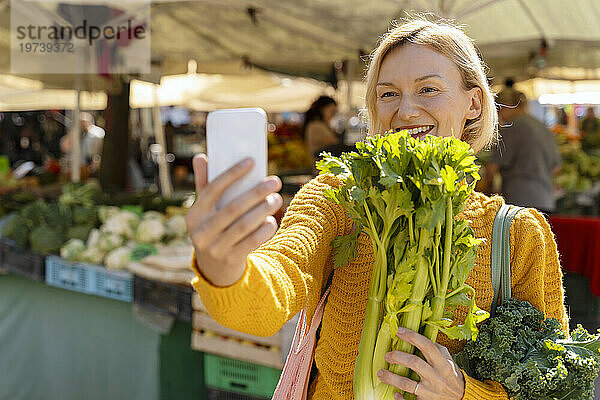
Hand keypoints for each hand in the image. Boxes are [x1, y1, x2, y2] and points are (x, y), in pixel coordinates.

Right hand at [185, 154, 281, 286]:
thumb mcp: (205, 211)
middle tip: (275, 181)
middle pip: (233, 207)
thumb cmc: (213, 229)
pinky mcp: (231, 260)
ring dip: (264, 209)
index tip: (251, 161)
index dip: (232, 174)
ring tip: (277, 199)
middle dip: (257, 192)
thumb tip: (201, 156)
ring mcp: (215, 248)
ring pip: (245, 225)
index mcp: (194, 215)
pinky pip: (252, 241)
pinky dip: (265, 229)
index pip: (212, 189)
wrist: (214, 269)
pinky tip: (273, 220)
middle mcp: (201, 232)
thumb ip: (204, 185)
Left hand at [377, 327, 464, 399]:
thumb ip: (436, 349)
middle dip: (398, 357)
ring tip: (380, 373)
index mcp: (443, 364)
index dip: (412, 336)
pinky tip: (395, 394)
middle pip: (414, 363)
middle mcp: (436, 377)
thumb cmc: (451, 376)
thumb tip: (417, 335)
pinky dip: (401, 399)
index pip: (427, 346)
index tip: (399, 331)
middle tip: (387, 355)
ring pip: (407, 384)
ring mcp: (430, 392)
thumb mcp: (448, 360)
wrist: (462, 398)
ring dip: (391, 378)